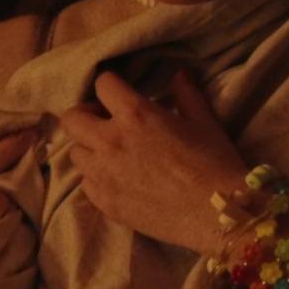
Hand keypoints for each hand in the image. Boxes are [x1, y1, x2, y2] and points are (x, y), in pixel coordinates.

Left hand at [58, 70, 242, 252]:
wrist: (217, 214)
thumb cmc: (215, 163)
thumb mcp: (204, 121)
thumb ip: (187, 94)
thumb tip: (180, 74)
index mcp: (135, 114)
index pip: (102, 84)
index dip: (111, 86)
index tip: (120, 95)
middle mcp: (110, 141)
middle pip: (71, 119)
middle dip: (86, 115)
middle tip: (106, 122)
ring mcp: (103, 175)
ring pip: (75, 153)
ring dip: (90, 148)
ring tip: (113, 154)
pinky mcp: (104, 203)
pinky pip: (86, 184)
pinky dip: (97, 178)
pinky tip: (119, 180)